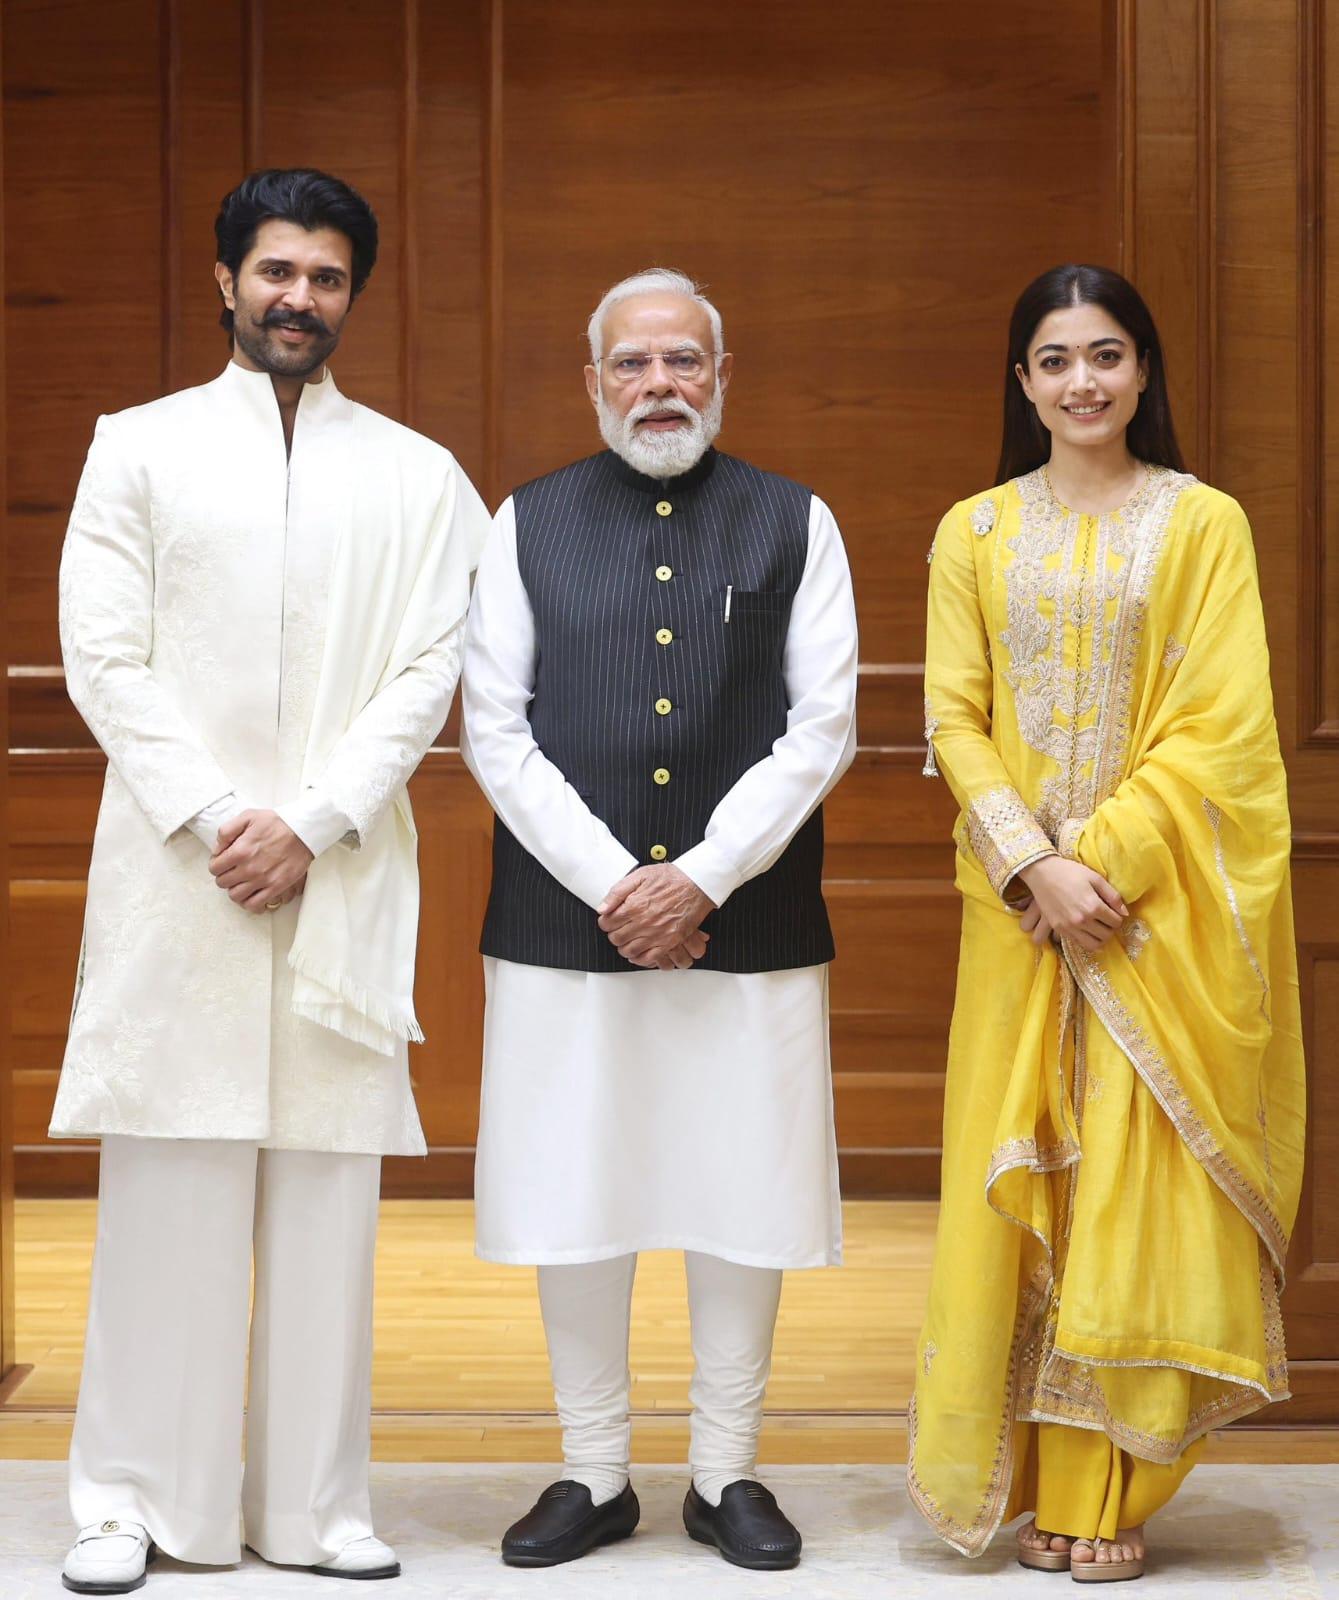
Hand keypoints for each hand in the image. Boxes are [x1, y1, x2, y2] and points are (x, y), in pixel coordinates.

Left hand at [210, 810, 313, 914]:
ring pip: (235, 896)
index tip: (223, 862)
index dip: (216, 864)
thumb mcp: (247, 816)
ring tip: (242, 882)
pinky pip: (254, 904)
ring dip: (235, 890)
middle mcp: (249, 868)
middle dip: (225, 876)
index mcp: (240, 851)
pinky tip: (251, 895)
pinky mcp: (276, 887)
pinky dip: (249, 903)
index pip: (214, 868)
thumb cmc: (277, 823)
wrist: (304, 831)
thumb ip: (226, 831)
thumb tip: (217, 849)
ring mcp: (263, 880)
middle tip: (233, 870)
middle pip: (223, 883)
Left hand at [597, 865, 714, 968]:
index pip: (607, 923)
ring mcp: (656, 934)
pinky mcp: (669, 942)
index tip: (609, 919)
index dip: (606, 921)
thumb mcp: (640, 875)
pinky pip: (649, 958)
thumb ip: (617, 892)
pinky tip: (638, 952)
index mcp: (634, 906)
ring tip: (628, 940)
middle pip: (616, 938)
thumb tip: (602, 908)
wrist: (697, 884)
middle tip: (619, 928)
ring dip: (624, 947)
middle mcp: (643, 922)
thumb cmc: (672, 877)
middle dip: (614, 933)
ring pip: (629, 950)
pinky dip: (640, 958)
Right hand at [1017, 855, 1126, 951]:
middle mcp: (1082, 920)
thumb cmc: (1070, 872)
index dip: (1119, 917)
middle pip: (1107, 934)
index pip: (1116, 921)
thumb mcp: (1095, 878)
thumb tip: (1125, 913)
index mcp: (1093, 906)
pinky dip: (1087, 940)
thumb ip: (1112, 895)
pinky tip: (1086, 931)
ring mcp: (1069, 927)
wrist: (1042, 873)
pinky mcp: (1059, 929)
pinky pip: (1079, 943)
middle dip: (1111, 928)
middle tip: (1107, 919)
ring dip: (1100, 938)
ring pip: (1094, 944)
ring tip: (1099, 928)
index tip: (1114, 912)